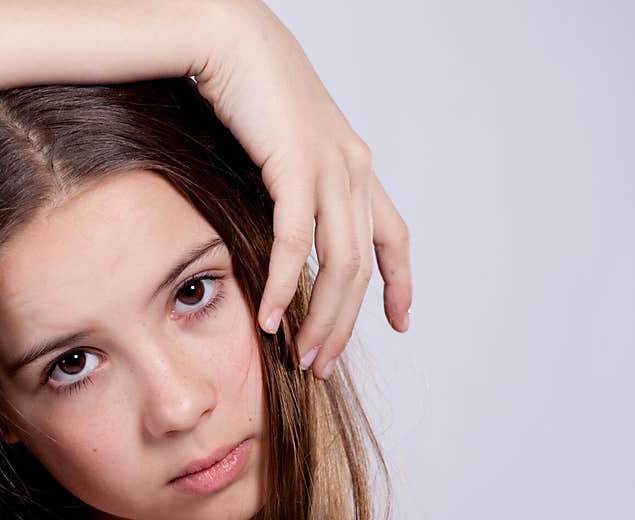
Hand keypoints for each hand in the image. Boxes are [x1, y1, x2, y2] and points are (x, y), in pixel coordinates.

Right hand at [196, 0, 411, 378]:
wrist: (231, 38)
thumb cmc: (252, 93)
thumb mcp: (287, 147)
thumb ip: (297, 188)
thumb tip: (287, 229)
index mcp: (357, 168)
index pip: (393, 237)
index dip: (402, 284)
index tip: (403, 323)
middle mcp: (355, 170)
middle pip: (363, 268)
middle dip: (347, 324)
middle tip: (323, 365)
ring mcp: (331, 168)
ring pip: (339, 264)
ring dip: (322, 318)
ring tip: (303, 358)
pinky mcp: (296, 165)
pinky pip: (296, 241)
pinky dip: (283, 284)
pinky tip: (269, 316)